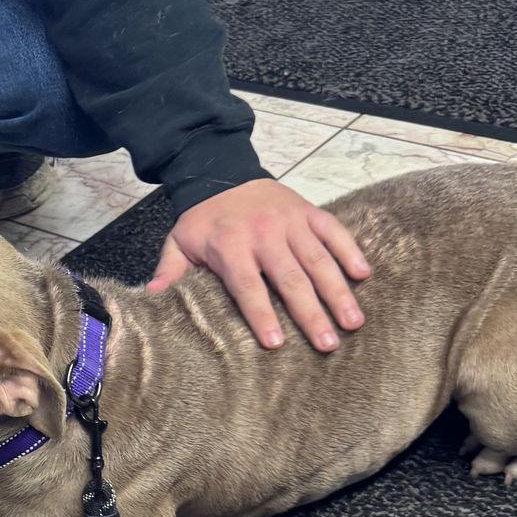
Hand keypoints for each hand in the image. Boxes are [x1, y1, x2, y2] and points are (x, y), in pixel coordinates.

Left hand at [148, 178, 369, 350]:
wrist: (223, 172)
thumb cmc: (204, 220)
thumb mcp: (179, 243)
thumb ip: (170, 272)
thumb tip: (152, 300)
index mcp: (230, 245)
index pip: (247, 285)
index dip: (261, 314)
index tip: (275, 344)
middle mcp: (263, 233)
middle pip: (290, 278)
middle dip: (310, 313)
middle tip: (328, 344)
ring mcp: (290, 221)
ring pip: (317, 259)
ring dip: (337, 291)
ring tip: (353, 322)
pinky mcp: (309, 211)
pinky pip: (334, 231)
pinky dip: (350, 250)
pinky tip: (363, 275)